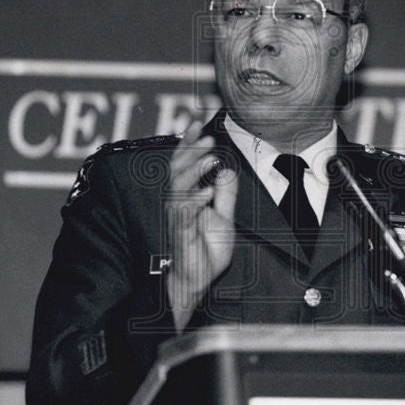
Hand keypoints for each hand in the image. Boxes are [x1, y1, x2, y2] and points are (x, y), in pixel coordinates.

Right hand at [164, 121, 237, 331]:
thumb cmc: (205, 251)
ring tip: (210, 158)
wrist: (196, 281)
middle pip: (177, 170)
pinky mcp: (181, 234)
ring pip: (179, 188)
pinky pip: (184, 215)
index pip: (184, 164)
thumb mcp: (223, 218)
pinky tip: (207, 194)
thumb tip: (227, 170)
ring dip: (194, 171)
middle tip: (206, 137)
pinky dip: (195, 202)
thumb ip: (225, 195)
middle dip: (191, 151)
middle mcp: (178, 203)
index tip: (197, 123)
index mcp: (186, 197)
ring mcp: (178, 218)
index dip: (188, 143)